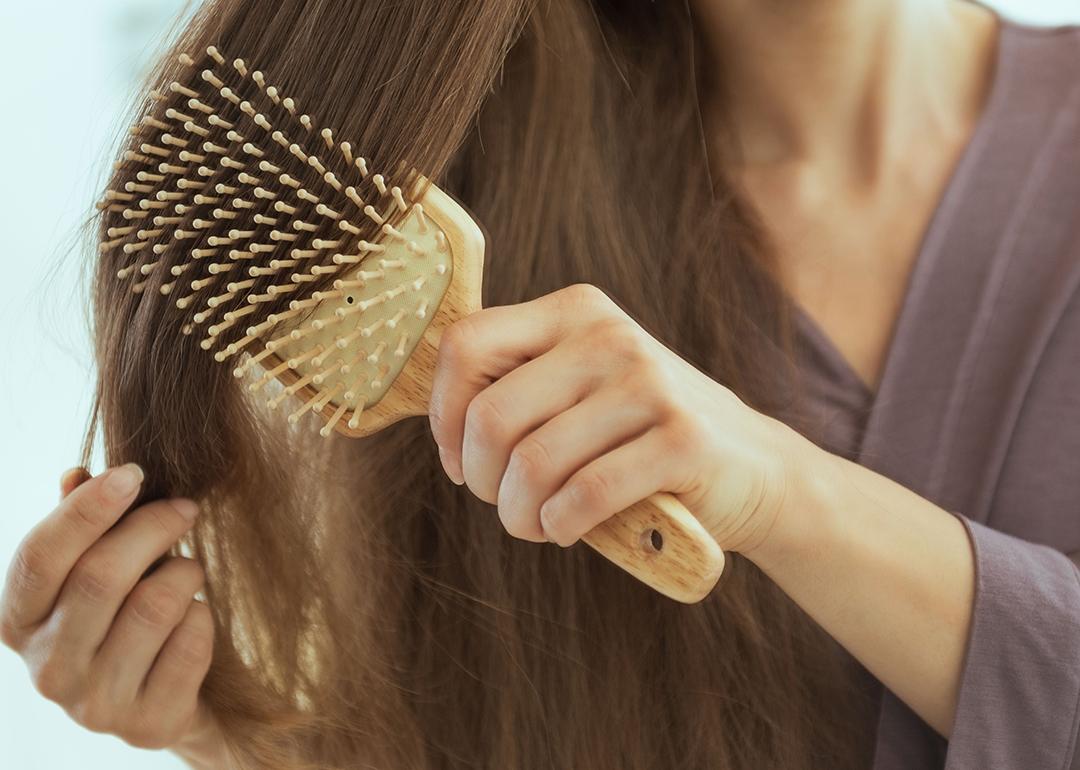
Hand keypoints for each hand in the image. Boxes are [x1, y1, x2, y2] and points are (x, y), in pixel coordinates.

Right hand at [0, 465, 227, 764]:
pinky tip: (194, 617)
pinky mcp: (145, 723)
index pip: (41, 557)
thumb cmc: (123, 614)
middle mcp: (46, 669)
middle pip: (100, 577)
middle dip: (153, 528)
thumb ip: (83, 525)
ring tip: (189, 571)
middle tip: (186, 509)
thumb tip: (76, 475)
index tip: (133, 473)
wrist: (165, 696)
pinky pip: (191, 642)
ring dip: (185, 572)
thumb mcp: (95, 569)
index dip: (87, 509)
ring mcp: (94, 705)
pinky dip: (203, 615)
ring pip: (154, 606)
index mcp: (19, 622)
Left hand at [428, 283, 797, 551]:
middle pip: (491, 416)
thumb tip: (440, 424)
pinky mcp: (683, 439)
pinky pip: (585, 495)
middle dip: (483, 480)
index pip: (465, 344)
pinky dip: (560, 527)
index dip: (443, 416)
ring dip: (519, 515)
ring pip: (534, 463)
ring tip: (535, 523)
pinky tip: (566, 530)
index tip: (460, 461)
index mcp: (573, 311)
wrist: (752, 467)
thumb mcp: (579, 389)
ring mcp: (650, 383)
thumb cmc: (639, 436)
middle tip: (505, 502)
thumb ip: (517, 387)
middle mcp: (609, 335)